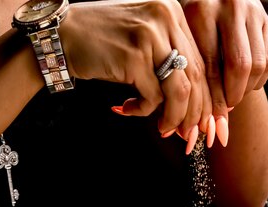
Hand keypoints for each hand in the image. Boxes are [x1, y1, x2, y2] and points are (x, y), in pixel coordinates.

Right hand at [61, 0, 211, 143]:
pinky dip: (142, 110)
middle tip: (185, 133)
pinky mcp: (134, 57)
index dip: (204, 98)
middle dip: (192, 113)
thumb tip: (195, 105)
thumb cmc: (103, 43)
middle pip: (194, 78)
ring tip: (162, 127)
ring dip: (173, 117)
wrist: (63, 35)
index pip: (200, 61)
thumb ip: (169, 62)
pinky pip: (152, 97)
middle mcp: (164, 18)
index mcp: (172, 11)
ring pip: (179, 91)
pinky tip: (127, 108)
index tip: (201, 121)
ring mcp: (149, 36)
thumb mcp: (144, 41)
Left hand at [179, 0, 267, 131]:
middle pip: (240, 66)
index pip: (211, 66)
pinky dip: (257, 80)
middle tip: (226, 108)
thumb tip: (196, 130)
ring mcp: (252, 11)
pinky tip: (244, 83)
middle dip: (233, 95)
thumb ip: (192, 79)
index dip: (213, 97)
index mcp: (202, 11)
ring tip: (234, 95)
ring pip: (257, 65)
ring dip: (246, 89)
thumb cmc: (188, 29)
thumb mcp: (185, 44)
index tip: (211, 119)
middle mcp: (230, 6)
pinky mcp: (266, 19)